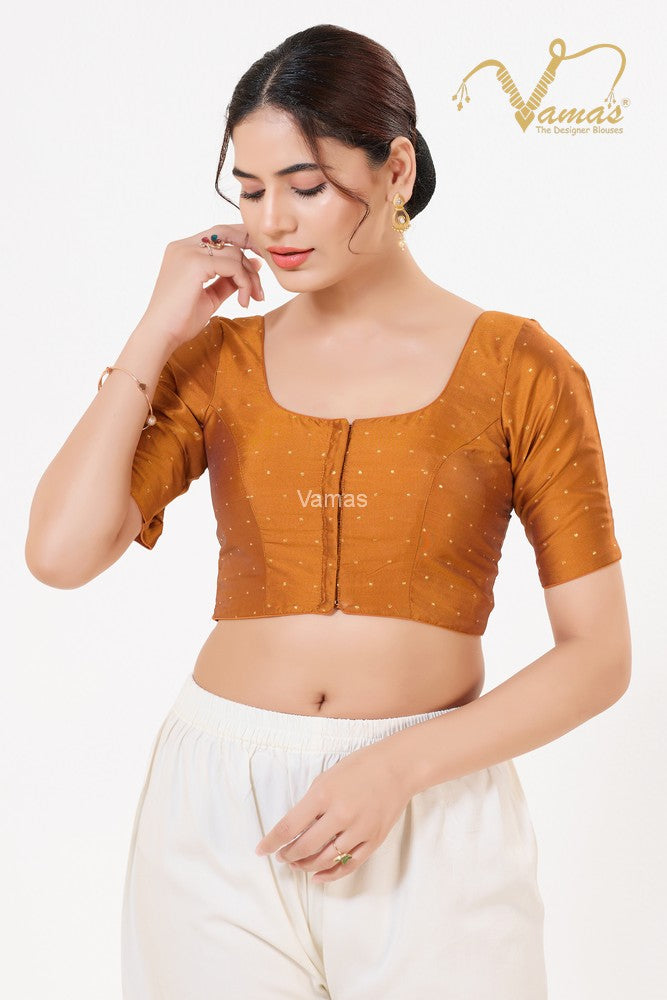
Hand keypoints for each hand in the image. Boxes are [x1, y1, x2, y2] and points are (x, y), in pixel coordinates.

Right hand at [140, 223, 265, 348]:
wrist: (161, 335)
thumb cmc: (180, 320)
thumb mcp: (210, 296)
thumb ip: (229, 279)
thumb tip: (255, 265)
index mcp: (183, 250)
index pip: (218, 233)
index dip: (241, 242)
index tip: (258, 263)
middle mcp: (184, 245)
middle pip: (227, 233)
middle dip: (251, 245)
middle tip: (266, 268)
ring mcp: (188, 252)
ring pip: (235, 253)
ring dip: (250, 277)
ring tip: (251, 299)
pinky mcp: (195, 263)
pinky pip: (233, 266)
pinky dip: (244, 283)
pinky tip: (244, 302)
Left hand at [254, 740, 411, 882]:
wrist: (397, 768)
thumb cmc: (359, 767)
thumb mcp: (327, 777)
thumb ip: (311, 803)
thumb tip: (294, 828)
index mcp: (323, 795)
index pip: (289, 826)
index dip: (271, 841)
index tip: (261, 850)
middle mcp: (340, 814)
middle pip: (305, 846)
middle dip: (288, 855)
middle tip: (282, 857)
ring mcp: (358, 829)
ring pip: (325, 859)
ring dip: (306, 865)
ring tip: (297, 864)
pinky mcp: (373, 840)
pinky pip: (349, 864)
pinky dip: (331, 874)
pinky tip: (318, 876)